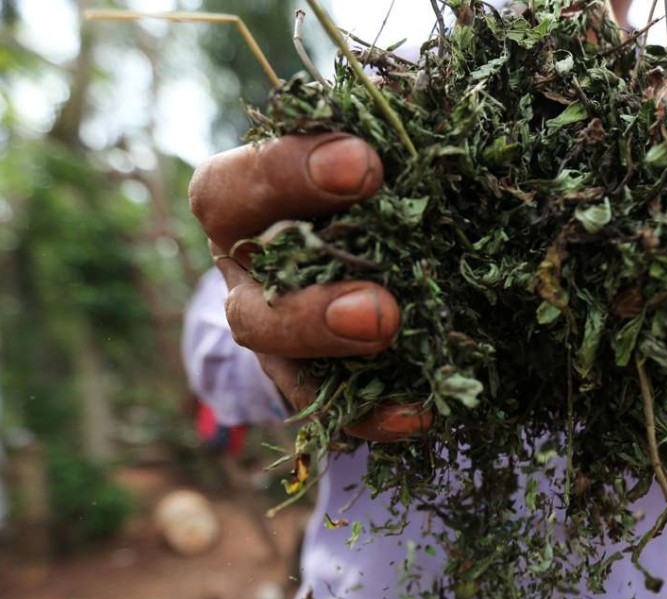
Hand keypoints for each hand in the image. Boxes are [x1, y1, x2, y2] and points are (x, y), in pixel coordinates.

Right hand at [189, 133, 430, 440]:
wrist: (360, 250)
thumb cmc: (360, 188)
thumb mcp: (361, 156)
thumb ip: (374, 138)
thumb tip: (418, 109)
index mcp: (244, 205)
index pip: (237, 189)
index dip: (289, 175)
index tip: (366, 163)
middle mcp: (247, 273)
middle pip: (249, 295)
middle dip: (309, 298)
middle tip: (376, 301)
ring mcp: (271, 331)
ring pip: (272, 349)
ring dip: (326, 343)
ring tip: (388, 331)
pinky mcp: (305, 379)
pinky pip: (331, 408)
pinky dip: (374, 413)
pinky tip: (423, 410)